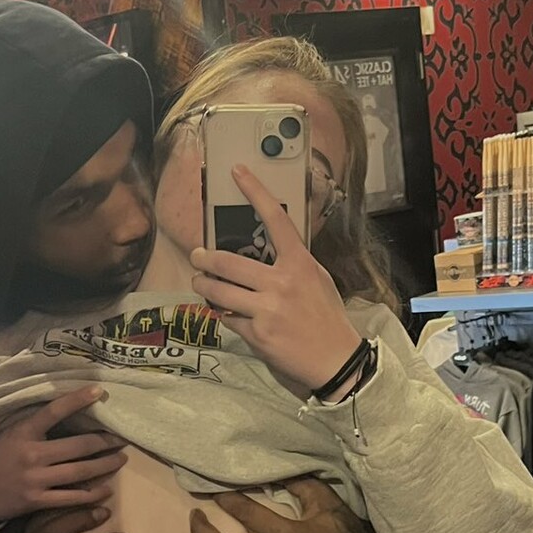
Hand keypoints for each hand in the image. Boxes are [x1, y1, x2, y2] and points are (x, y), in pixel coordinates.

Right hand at [0, 385, 125, 526]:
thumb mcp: (4, 435)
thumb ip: (30, 429)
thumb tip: (60, 417)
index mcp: (22, 432)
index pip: (54, 411)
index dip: (77, 399)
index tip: (99, 391)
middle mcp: (32, 454)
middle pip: (79, 446)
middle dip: (104, 441)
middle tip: (122, 438)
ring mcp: (35, 479)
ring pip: (81, 472)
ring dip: (105, 465)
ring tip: (120, 459)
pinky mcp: (36, 501)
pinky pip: (72, 498)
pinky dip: (92, 494)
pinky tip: (106, 490)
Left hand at [190, 167, 361, 391]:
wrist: (335, 360)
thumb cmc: (327, 317)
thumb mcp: (318, 280)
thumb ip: (293, 263)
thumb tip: (267, 251)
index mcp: (300, 263)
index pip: (276, 220)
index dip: (255, 192)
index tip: (237, 173)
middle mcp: (281, 283)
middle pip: (227, 262)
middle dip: (204, 258)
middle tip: (197, 256)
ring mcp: (266, 309)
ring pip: (218, 291)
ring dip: (203, 285)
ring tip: (199, 281)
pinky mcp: (256, 334)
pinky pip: (227, 318)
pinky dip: (223, 314)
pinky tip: (224, 312)